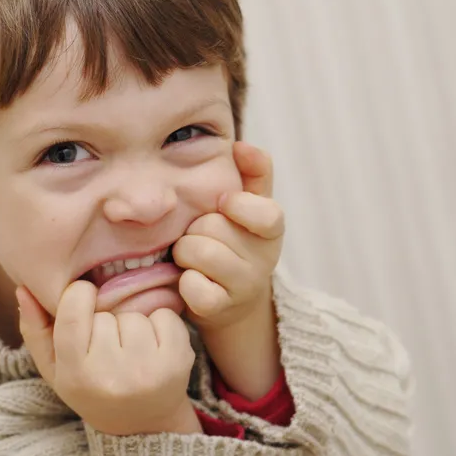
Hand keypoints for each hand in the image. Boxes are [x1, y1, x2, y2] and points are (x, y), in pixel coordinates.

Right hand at [17, 281, 200, 435]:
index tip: (85, 300)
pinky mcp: (178, 361)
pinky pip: (165, 316)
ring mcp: (147, 369)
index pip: (74, 309)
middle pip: (106, 312)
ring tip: (132, 349)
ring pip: (136, 314)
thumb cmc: (92, 388)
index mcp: (76, 374)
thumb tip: (24, 288)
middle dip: (108, 319)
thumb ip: (35, 330)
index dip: (80, 295)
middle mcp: (111, 374)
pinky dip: (161, 324)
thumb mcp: (56, 368)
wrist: (143, 425)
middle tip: (110, 345)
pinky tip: (155, 347)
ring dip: (135, 323)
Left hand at [173, 141, 283, 330]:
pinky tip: (189, 281)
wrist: (230, 300)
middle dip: (196, 228)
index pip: (266, 215)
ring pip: (198, 253)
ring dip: (184, 252)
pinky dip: (184, 283)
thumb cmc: (234, 241)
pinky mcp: (220, 309)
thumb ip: (253, 172)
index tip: (224, 204)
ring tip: (190, 257)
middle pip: (212, 227)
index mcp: (271, 230)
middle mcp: (264, 259)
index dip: (239, 206)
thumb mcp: (248, 205)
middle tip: (198, 236)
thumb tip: (242, 145)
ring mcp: (244, 287)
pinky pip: (194, 288)